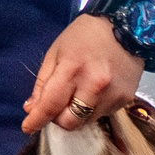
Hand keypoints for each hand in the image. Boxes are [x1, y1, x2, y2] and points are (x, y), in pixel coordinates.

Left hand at [23, 15, 144, 133]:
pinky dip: (94, 108)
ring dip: (77, 113)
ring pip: (86, 121)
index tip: (28, 127)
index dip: (36, 120)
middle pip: (69, 122)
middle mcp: (94, 85)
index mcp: (72, 69)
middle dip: (58, 118)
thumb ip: (43, 83)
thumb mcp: (56, 52)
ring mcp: (112, 94)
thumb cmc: (86, 36)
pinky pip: (102, 114)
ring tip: (80, 92)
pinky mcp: (125, 99)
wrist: (127, 26)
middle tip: (58, 105)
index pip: (50, 105)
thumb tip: (32, 109)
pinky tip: (96, 90)